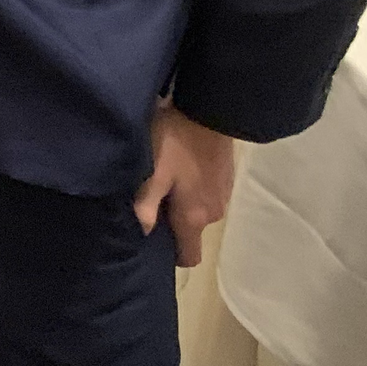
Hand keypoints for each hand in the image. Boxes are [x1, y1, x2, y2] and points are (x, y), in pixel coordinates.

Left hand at [133, 103, 236, 266]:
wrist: (212, 109)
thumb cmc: (176, 143)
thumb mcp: (153, 172)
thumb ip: (144, 205)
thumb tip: (140, 233)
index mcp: (195, 218)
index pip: (189, 257)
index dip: (169, 253)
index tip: (150, 237)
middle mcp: (213, 213)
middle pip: (190, 232)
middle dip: (169, 222)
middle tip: (146, 200)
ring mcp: (223, 194)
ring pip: (197, 211)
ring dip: (180, 202)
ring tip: (159, 180)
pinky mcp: (226, 177)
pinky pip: (205, 193)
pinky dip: (192, 187)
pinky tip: (178, 166)